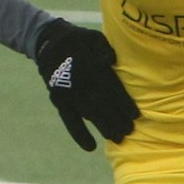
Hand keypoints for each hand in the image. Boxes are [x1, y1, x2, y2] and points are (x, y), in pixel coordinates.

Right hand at [33, 19, 137, 149]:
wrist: (47, 42)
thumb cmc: (77, 40)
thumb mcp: (92, 36)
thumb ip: (103, 48)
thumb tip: (111, 60)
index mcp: (91, 66)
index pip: (111, 88)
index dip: (124, 103)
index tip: (136, 116)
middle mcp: (80, 82)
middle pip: (103, 104)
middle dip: (118, 119)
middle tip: (130, 131)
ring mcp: (68, 93)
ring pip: (89, 114)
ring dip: (104, 127)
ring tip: (118, 138)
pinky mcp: (58, 100)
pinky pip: (69, 120)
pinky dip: (79, 134)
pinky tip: (90, 146)